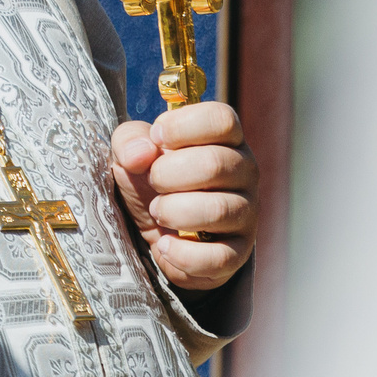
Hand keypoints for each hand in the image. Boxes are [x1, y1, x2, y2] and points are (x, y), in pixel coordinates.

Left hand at [109, 102, 256, 290]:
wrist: (157, 230)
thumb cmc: (151, 179)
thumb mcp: (132, 152)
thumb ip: (130, 140)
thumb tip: (142, 152)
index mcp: (224, 138)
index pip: (222, 119)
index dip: (183, 126)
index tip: (157, 137)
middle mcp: (244, 172)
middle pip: (216, 163)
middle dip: (169, 174)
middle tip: (153, 181)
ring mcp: (246, 212)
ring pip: (218, 210)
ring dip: (174, 212)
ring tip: (157, 211)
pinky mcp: (238, 252)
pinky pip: (219, 257)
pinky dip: (183, 254)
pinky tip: (164, 244)